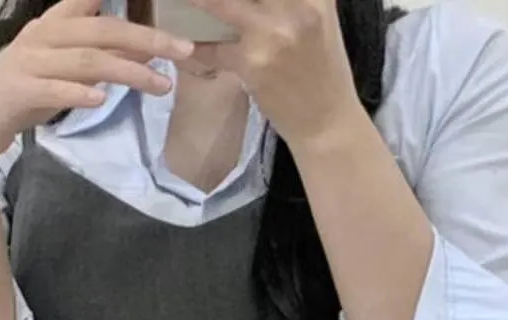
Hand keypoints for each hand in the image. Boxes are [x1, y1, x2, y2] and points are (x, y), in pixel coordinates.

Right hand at [0, 0, 195, 165]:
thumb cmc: (22, 98)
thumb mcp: (65, 72)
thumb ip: (100, 58)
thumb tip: (145, 50)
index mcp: (55, 24)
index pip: (96, 4)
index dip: (130, 7)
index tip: (169, 20)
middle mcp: (43, 35)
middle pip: (104, 30)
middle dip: (148, 38)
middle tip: (184, 51)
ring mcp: (29, 62)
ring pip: (87, 60)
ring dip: (128, 71)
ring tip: (160, 85)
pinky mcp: (18, 91)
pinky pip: (54, 89)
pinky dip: (79, 93)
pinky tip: (102, 100)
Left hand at [184, 0, 362, 148]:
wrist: (326, 120)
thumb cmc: (321, 70)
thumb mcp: (318, 19)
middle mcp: (298, 4)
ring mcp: (274, 32)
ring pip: (222, 5)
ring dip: (198, 2)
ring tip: (181, 1)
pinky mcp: (253, 63)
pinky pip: (213, 49)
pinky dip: (199, 49)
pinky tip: (190, 46)